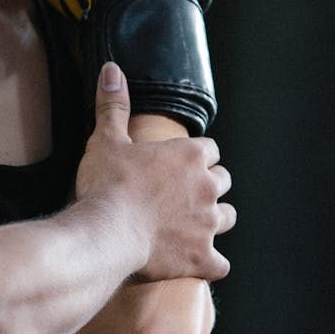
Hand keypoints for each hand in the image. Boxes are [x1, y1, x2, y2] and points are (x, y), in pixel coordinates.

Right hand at [75, 62, 235, 281]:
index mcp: (189, 156)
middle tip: (180, 193)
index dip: (193, 156)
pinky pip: (220, 263)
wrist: (106, 233)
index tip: (175, 165)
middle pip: (223, 181)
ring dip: (213, 219)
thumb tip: (111, 70)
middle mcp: (207, 187)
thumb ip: (113, 105)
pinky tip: (196, 261)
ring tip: (190, 223)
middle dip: (207, 185)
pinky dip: (210, 262)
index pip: (209, 149)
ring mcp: (209, 225)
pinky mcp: (203, 258)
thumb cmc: (107, 185)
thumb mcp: (106, 139)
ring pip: (228, 217)